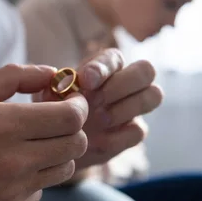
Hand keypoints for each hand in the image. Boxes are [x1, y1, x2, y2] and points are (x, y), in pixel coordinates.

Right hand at [0, 64, 88, 200]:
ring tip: (28, 146)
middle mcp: (14, 163)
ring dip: (55, 154)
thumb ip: (15, 76)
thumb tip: (53, 73)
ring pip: (63, 170)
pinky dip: (32, 180)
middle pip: (76, 145)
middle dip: (72, 129)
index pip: (71, 118)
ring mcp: (13, 193)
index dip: (78, 107)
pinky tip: (5, 173)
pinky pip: (39, 193)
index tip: (71, 103)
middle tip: (54, 123)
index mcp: (5, 126)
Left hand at [41, 49, 162, 170]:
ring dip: (125, 108)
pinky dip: (117, 137)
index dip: (102, 68)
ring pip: (154, 95)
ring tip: (98, 119)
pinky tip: (96, 140)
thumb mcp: (47, 97)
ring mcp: (133, 107)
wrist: (56, 143)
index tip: (84, 81)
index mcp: (104, 66)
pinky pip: (139, 130)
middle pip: (146, 70)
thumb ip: (56, 87)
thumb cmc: (53, 110)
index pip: (114, 57)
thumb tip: (65, 81)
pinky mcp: (133, 131)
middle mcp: (124, 82)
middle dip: (121, 85)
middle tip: (94, 101)